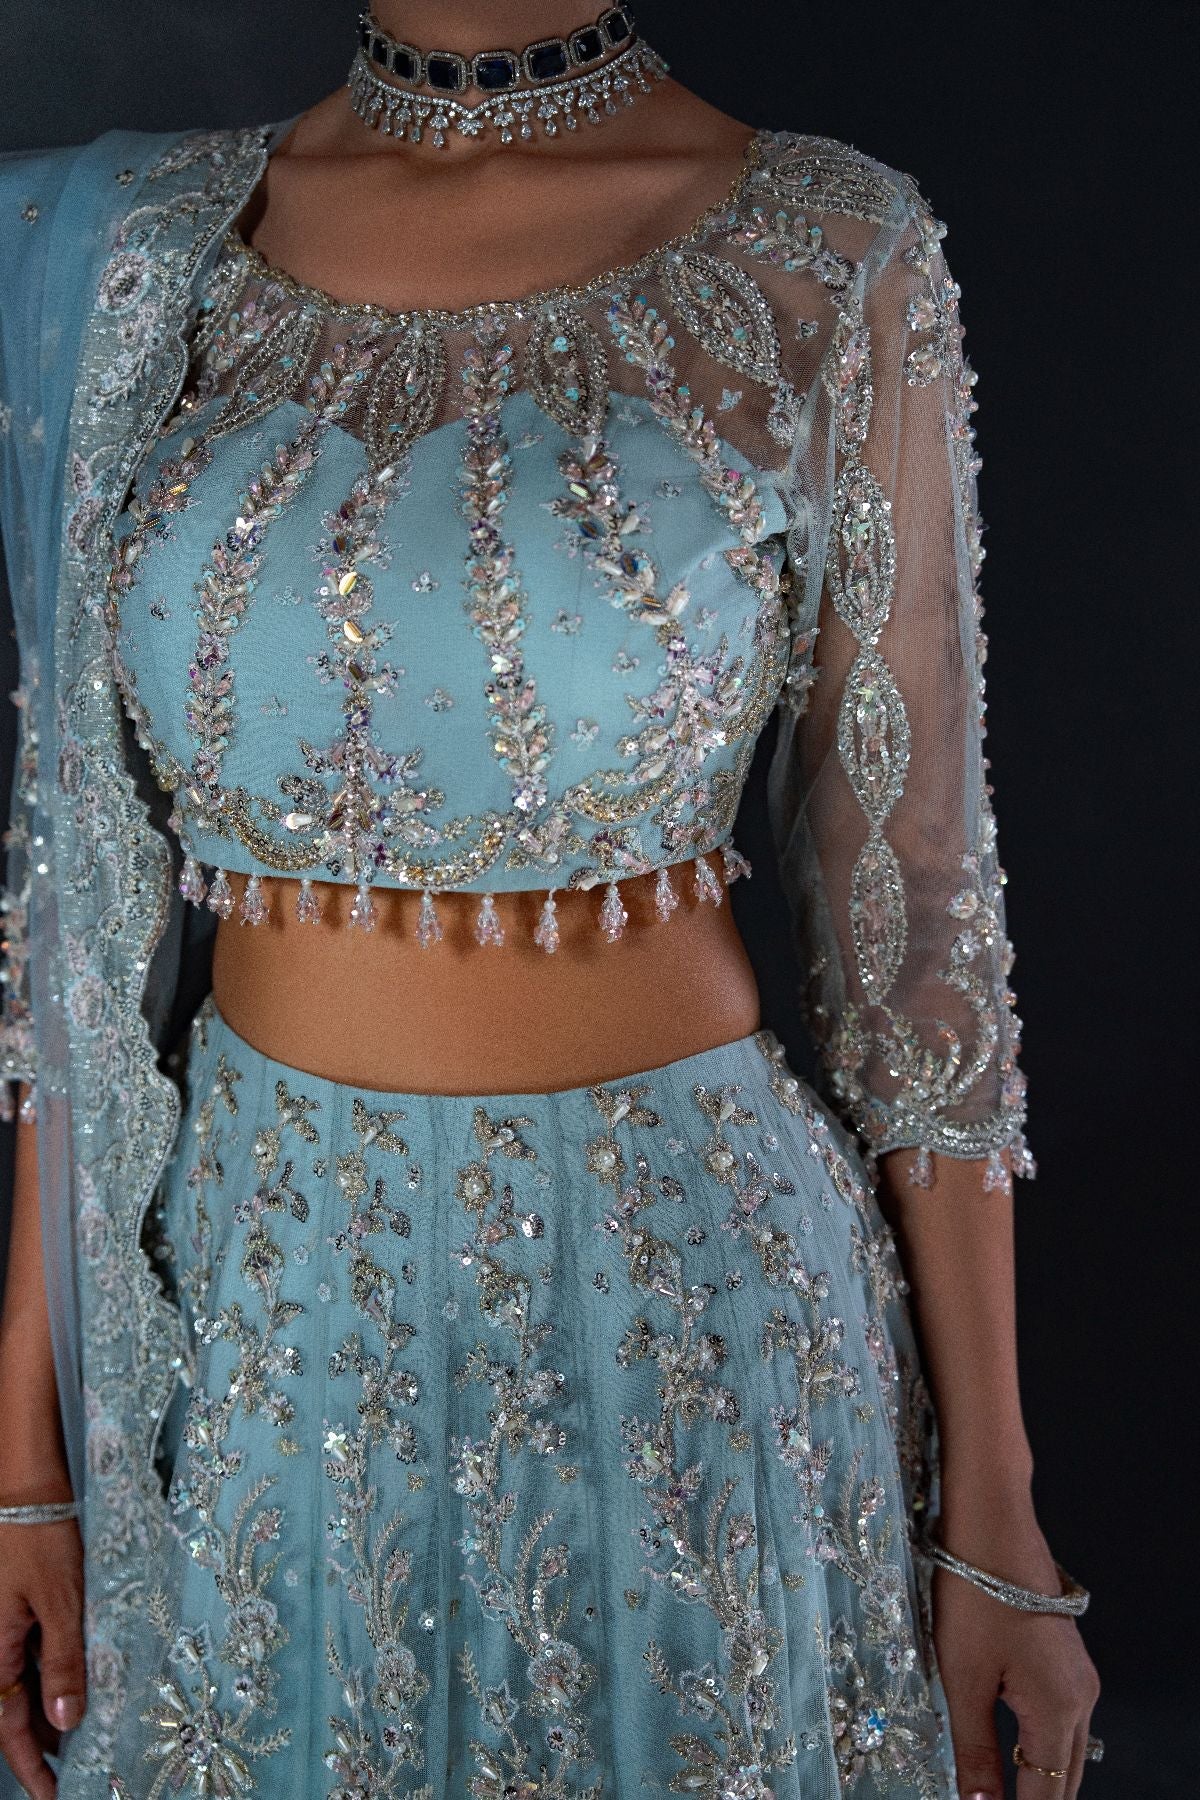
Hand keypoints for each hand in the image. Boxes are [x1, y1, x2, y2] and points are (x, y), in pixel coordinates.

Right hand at [0, 1504, 85, 1799]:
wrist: (26, 1484)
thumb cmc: (41, 1537)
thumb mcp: (60, 1601)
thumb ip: (64, 1662)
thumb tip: (66, 1720)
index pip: (9, 1728)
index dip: (31, 1766)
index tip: (52, 1795)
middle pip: (14, 1710)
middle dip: (41, 1744)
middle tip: (74, 1770)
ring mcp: (4, 1626)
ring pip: (23, 1683)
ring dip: (48, 1710)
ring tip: (81, 1735)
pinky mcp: (18, 1607)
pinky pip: (31, 1653)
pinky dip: (51, 1674)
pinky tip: (76, 1683)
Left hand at [933, 1495, 1100, 1798]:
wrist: (993, 1525)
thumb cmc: (972, 1594)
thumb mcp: (963, 1678)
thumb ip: (975, 1749)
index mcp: (1058, 1711)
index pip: (1046, 1796)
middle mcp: (1081, 1698)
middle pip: (1064, 1780)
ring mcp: (1079, 1677)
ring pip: (1067, 1752)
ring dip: (1040, 1780)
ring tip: (1000, 1793)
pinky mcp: (1067, 1659)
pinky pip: (1063, 1723)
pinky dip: (1043, 1748)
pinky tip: (1014, 1754)